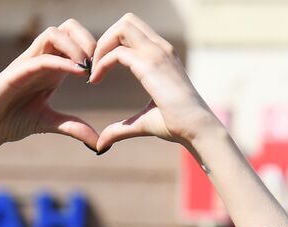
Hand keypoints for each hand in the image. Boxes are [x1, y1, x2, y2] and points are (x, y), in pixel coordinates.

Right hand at [0, 21, 97, 150]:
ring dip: (76, 46)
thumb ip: (73, 128)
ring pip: (54, 34)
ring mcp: (28, 62)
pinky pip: (42, 57)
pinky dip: (62, 61)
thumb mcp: (48, 123)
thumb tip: (98, 143)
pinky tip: (78, 73)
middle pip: (68, 27)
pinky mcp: (16, 71)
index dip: (94, 50)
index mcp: (51, 67)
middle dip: (88, 39)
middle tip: (99, 63)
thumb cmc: (10, 120)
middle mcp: (41, 58)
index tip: (105, 72)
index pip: (76, 41)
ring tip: (88, 68)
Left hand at [90, 13, 220, 152]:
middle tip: (93, 66)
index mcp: (161, 54)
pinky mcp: (151, 65)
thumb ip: (120, 128)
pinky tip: (95, 80)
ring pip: (122, 27)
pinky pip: (118, 52)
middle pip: (126, 21)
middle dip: (104, 39)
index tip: (99, 69)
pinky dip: (101, 63)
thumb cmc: (175, 125)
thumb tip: (100, 144)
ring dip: (101, 46)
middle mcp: (160, 48)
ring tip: (93, 72)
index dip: (111, 44)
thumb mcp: (142, 122)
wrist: (195, 128)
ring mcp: (157, 53)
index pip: (132, 30)